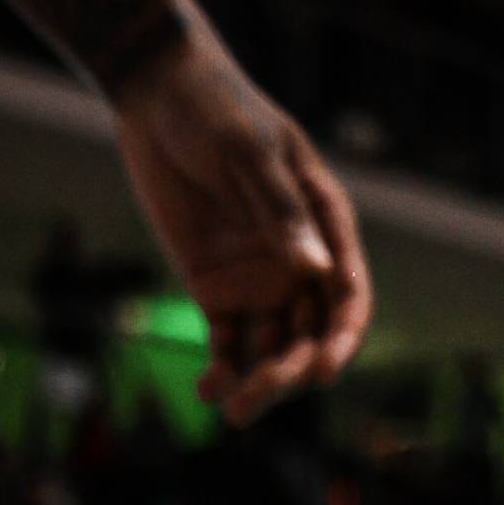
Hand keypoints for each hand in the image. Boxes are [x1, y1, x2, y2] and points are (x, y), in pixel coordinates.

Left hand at [110, 31, 370, 422]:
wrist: (156, 94)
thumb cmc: (214, 110)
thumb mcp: (246, 152)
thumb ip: (279, 212)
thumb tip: (314, 272)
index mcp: (323, 224)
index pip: (348, 294)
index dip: (342, 337)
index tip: (325, 371)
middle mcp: (298, 261)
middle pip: (310, 333)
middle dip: (293, 371)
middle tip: (259, 395)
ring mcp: (258, 279)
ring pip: (271, 347)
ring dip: (258, 381)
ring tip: (235, 409)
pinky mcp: (215, 290)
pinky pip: (227, 343)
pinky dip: (222, 370)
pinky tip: (209, 392)